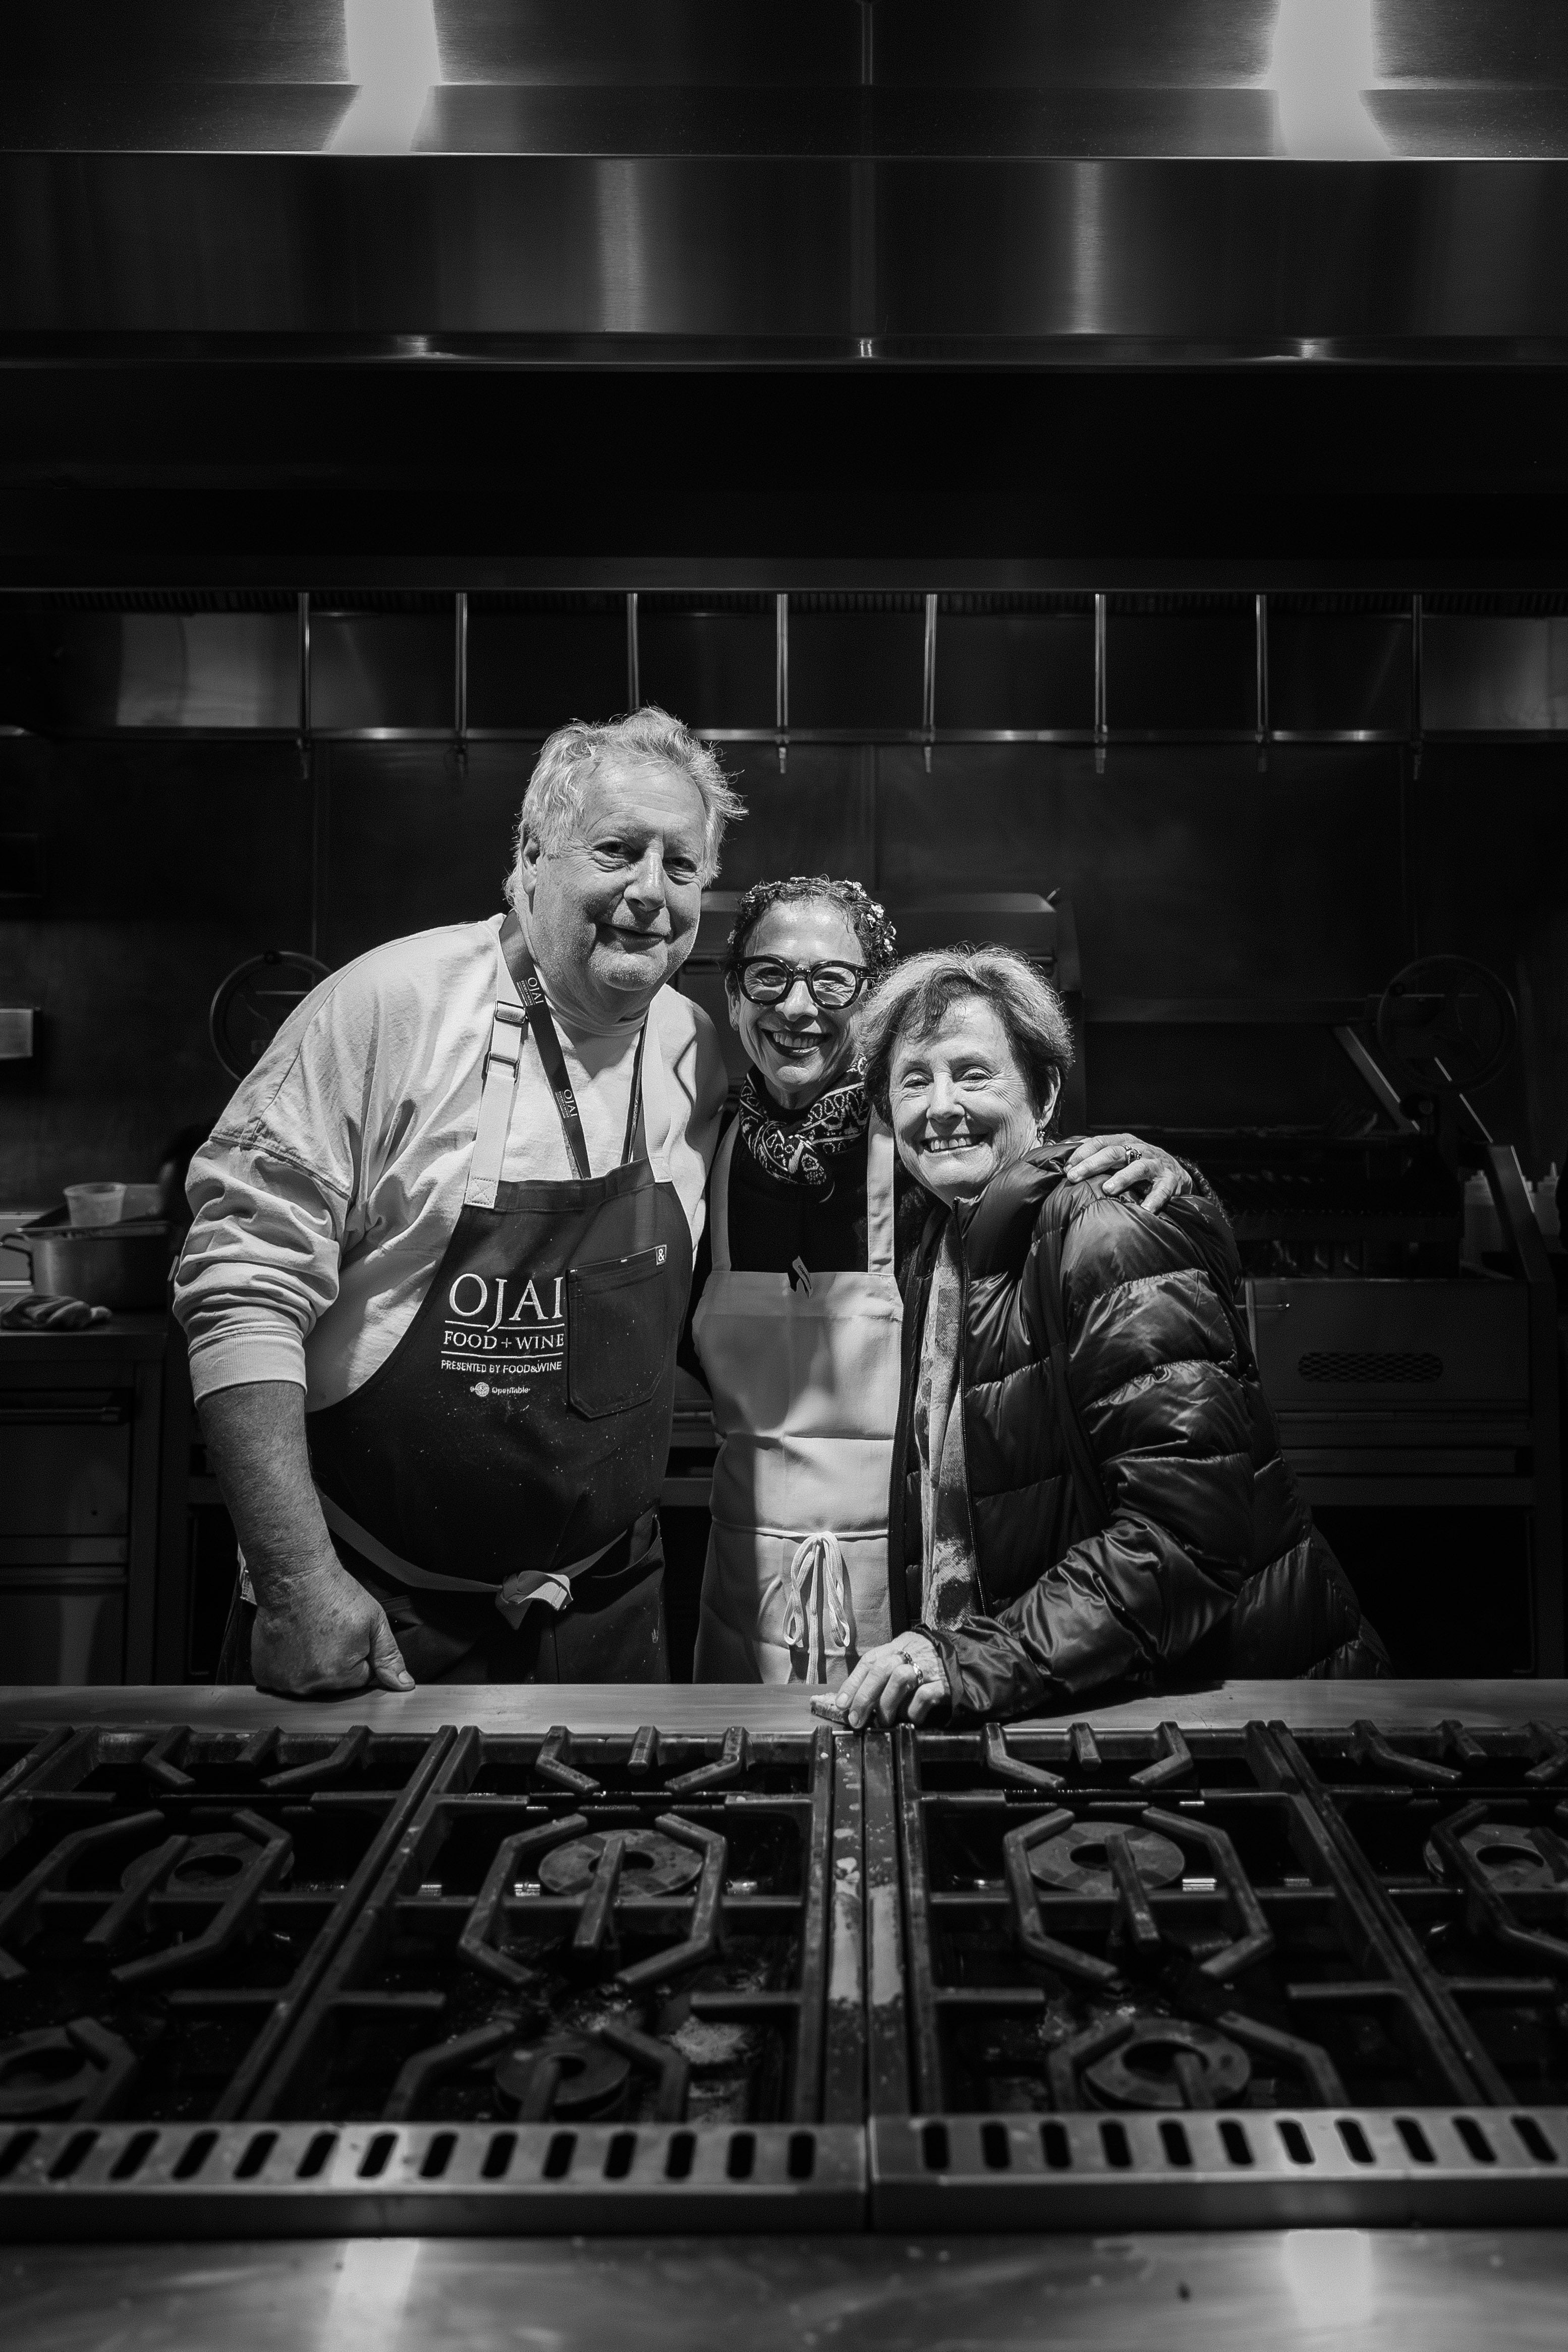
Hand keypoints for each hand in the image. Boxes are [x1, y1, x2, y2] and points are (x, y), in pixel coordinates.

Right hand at [250, 1554, 413, 1697]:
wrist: (295, 1576)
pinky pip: (281, 1679)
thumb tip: (403, 1684)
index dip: (359, 1655)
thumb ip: (389, 1657)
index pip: (361, 1678)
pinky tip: (292, 1642)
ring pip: (308, 1681)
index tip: (348, 1636)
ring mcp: (284, 1681)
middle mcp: (310, 1683)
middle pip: (334, 1684)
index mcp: (341, 1674)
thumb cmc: (332, 1593)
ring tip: (309, 1636)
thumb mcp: (374, 1622)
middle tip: (329, 1633)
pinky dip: (286, 1665)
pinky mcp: (264, 1674)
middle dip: (336, 1662)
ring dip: (309, 1665)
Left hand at [835, 1633, 947, 1729]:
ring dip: (887, 1704)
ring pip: (900, 1680)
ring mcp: (928, 1668)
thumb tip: (854, 1699)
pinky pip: (923, 1697)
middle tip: (856, 1719)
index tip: (842, 1704)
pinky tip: (910, 1719)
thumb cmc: (927, 1661)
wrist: (965, 1659)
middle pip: (882, 1669)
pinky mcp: (943, 1683)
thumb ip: (883, 1672)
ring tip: (883, 1721)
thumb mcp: (905, 1655)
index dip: (853, 1682)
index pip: (870, 1660)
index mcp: (898, 1646)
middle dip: (865, 1696)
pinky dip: (913, 1711)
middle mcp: (911, 1654)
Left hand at [1063, 1132, 1191, 1213]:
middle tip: (1075, 1176)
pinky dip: (1153, 1199)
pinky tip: (1144, 1209)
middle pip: (1114, 1153)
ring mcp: (1155, 1165)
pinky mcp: (1170, 1181)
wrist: (1176, 1173)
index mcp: (1124, 1142)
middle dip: (1092, 1164)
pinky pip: (1162, 1190)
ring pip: (1138, 1167)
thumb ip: (1096, 1155)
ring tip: (1107, 1189)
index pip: (1100, 1142)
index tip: (1067, 1167)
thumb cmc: (1140, 1165)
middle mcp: (1139, 1149)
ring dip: (1122, 1178)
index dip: (1082, 1153)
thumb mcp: (1120, 1156)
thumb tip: (1064, 1151)